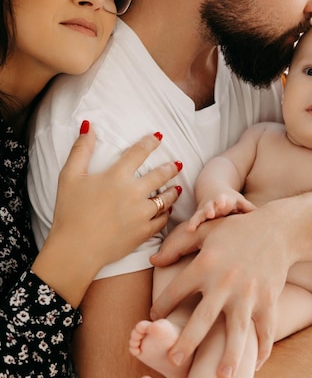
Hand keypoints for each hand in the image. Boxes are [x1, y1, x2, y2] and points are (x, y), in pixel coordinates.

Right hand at [34, 125, 181, 305]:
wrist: (76, 250)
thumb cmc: (70, 212)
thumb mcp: (69, 176)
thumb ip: (81, 150)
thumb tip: (88, 127)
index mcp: (117, 176)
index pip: (139, 152)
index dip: (150, 142)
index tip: (159, 137)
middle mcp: (134, 192)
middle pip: (160, 174)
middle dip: (170, 167)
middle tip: (177, 164)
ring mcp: (141, 213)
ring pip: (166, 198)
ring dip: (172, 191)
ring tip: (176, 187)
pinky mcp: (143, 232)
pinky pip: (162, 220)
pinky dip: (166, 213)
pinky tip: (167, 211)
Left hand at [150, 204, 293, 377]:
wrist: (278, 230)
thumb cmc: (237, 231)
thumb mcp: (205, 231)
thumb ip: (177, 245)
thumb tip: (152, 260)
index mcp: (205, 265)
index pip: (176, 291)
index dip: (162, 306)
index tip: (155, 319)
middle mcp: (225, 282)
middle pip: (202, 318)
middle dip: (187, 342)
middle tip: (173, 360)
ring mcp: (249, 294)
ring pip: (237, 332)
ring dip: (229, 356)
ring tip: (220, 377)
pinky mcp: (269, 301)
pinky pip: (265, 331)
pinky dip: (262, 350)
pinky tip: (255, 367)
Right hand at [188, 191, 255, 231]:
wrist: (212, 189)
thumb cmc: (231, 200)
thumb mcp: (241, 203)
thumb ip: (250, 209)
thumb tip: (269, 217)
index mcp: (227, 200)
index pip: (227, 200)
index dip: (224, 201)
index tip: (223, 203)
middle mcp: (215, 203)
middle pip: (213, 205)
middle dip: (211, 208)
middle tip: (211, 212)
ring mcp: (206, 208)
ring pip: (202, 212)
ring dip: (200, 218)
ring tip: (195, 225)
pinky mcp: (199, 214)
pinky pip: (195, 219)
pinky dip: (193, 223)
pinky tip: (190, 230)